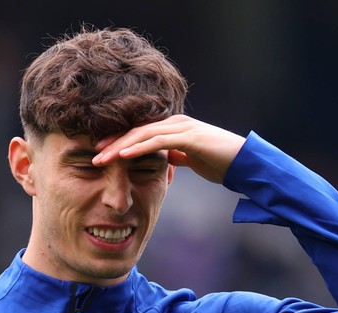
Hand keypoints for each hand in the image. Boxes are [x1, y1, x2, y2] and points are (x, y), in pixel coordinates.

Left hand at [93, 115, 245, 183]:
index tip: (99, 155)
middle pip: (136, 131)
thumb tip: (164, 160)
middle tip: (92, 156)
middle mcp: (175, 123)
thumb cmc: (221, 162)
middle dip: (112, 143)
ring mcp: (182, 127)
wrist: (246, 163)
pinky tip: (122, 155)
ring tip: (101, 158)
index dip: (118, 142)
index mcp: (174, 128)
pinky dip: (138, 148)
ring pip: (142, 134)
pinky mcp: (189, 136)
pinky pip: (158, 141)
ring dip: (119, 146)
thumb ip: (177, 157)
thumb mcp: (192, 160)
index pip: (139, 133)